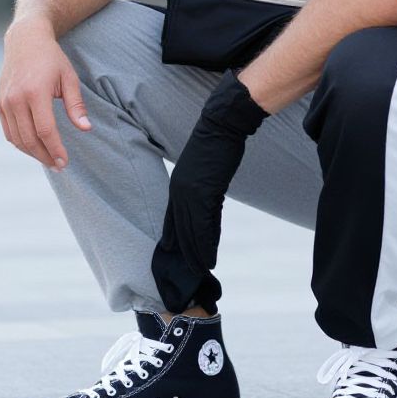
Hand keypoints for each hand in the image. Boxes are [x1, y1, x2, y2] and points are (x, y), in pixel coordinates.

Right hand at [0, 16, 90, 170]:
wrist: (25, 41)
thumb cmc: (52, 59)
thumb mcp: (69, 78)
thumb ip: (76, 105)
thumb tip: (86, 129)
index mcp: (35, 92)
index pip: (45, 130)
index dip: (55, 149)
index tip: (65, 162)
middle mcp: (16, 99)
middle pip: (29, 139)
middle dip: (45, 156)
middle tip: (59, 165)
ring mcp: (5, 102)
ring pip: (17, 139)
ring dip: (32, 153)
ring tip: (49, 159)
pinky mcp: (0, 104)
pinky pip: (9, 131)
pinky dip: (21, 143)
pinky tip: (34, 147)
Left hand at [152, 69, 268, 312]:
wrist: (222, 123)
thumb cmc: (215, 143)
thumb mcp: (202, 169)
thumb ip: (200, 187)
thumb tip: (204, 202)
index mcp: (177, 186)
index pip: (174, 222)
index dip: (176, 242)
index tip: (177, 260)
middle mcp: (179, 191)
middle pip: (179, 230)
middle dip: (183, 253)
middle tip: (186, 274)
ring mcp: (191, 192)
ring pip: (191, 231)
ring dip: (196, 253)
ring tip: (201, 270)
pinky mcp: (205, 191)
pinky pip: (205, 223)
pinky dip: (206, 242)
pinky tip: (209, 256)